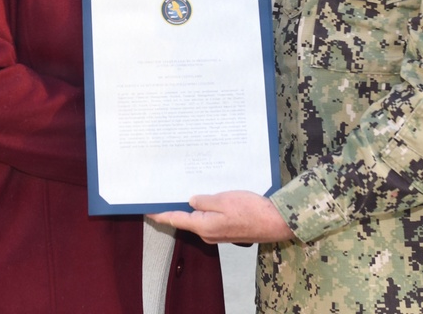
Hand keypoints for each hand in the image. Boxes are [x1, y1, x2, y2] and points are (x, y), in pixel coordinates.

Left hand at [148, 190, 293, 244]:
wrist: (275, 222)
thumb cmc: (250, 210)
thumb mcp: (224, 199)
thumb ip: (204, 201)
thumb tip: (190, 201)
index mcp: (203, 226)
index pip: (175, 220)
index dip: (160, 214)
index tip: (147, 208)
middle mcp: (207, 233)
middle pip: (185, 219)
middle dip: (176, 206)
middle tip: (166, 190)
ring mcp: (217, 233)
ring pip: (199, 218)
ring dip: (191, 206)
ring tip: (184, 189)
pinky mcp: (227, 229)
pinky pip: (210, 218)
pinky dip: (205, 208)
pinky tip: (206, 197)